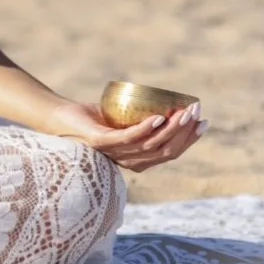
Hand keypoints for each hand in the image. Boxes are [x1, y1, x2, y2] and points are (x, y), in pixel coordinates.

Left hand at [47, 99, 206, 172]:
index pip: (170, 153)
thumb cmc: (92, 117)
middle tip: (197, 113)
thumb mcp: (122, 119)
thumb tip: (168, 103)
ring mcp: (115, 153)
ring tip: (183, 112)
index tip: (203, 122)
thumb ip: (141, 118)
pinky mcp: (102, 143)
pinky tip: (158, 117)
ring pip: (150, 145)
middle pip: (165, 151)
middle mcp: (128, 161)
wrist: (60, 117)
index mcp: (137, 159)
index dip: (189, 140)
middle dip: (185, 132)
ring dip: (171, 128)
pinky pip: (128, 138)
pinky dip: (145, 128)